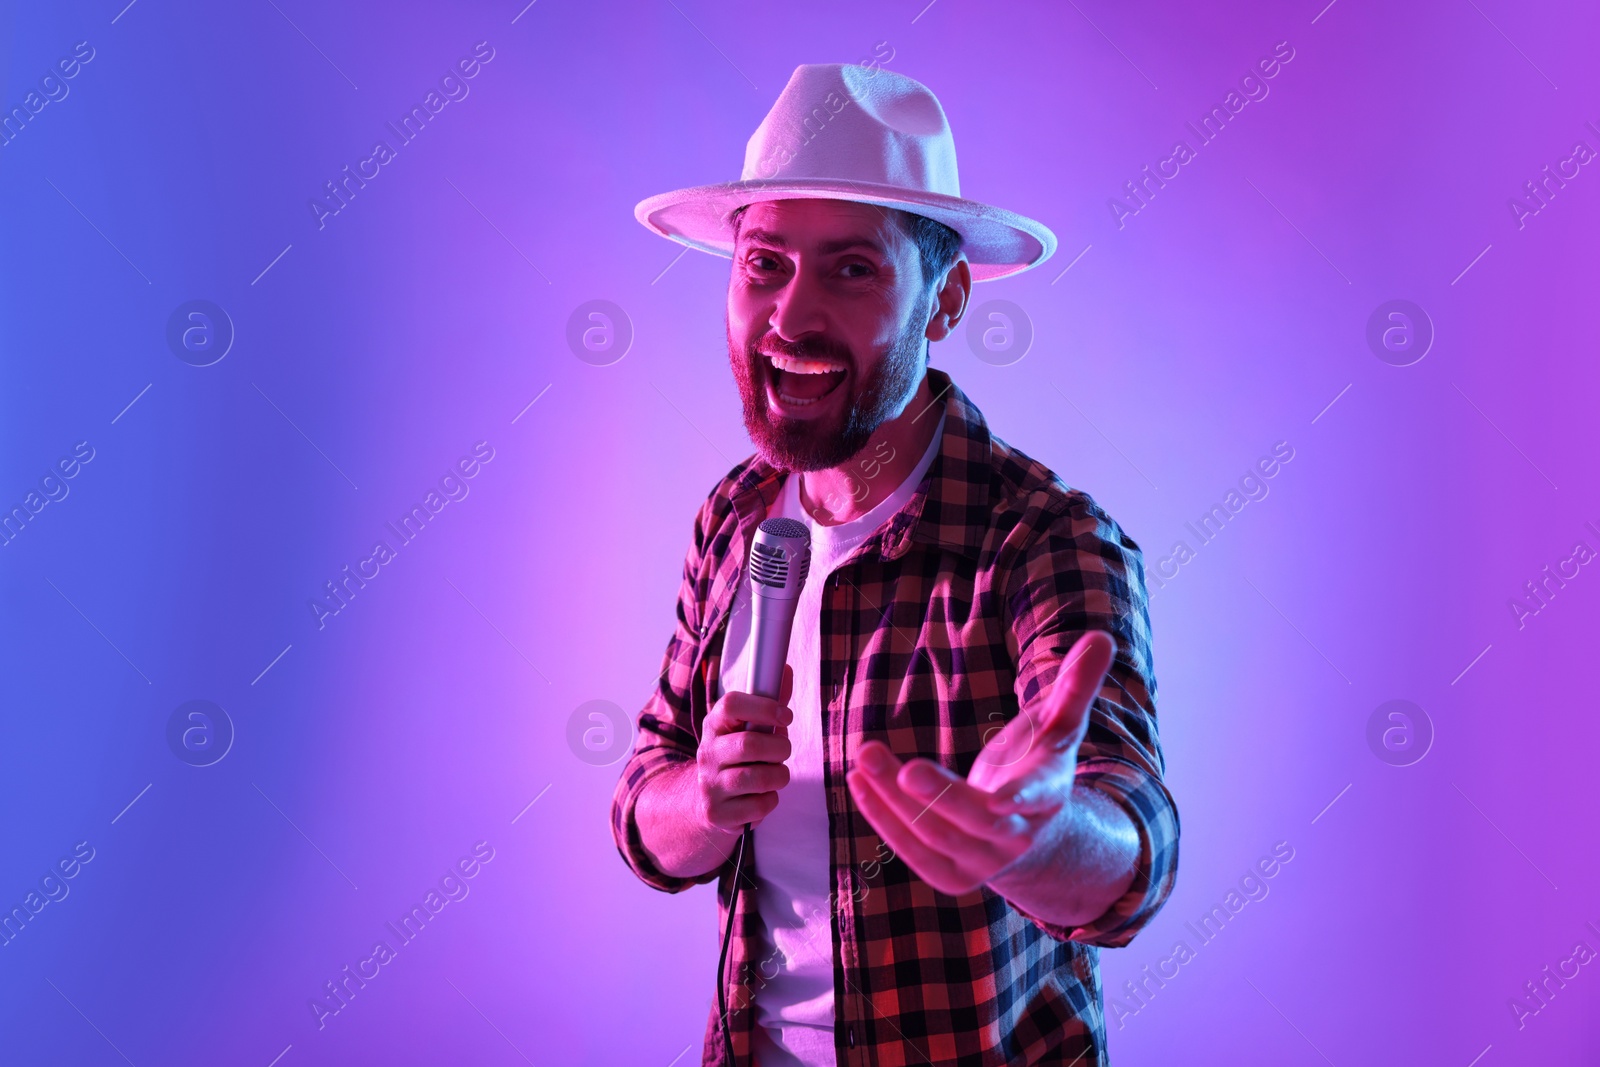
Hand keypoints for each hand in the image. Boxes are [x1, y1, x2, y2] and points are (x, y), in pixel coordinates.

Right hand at [694, 665, 794, 835]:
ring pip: (756, 777)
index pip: (730, 704)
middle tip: (783, 750)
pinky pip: (758, 806)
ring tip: (776, 773)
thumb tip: (784, 669)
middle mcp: (707, 753)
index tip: (785, 715)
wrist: (706, 800)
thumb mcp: (748, 728)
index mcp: (714, 725)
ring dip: (778, 775)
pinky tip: (762, 795)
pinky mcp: (717, 813)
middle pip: (749, 744)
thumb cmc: (737, 757)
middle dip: (779, 747)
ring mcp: (709, 785)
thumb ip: (769, 702)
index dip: (764, 707)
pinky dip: (770, 800)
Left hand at [845, 631, 1115, 895]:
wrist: (1035, 837)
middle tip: (907, 770)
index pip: (1036, 798)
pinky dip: (883, 818)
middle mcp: (1017, 836)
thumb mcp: (1060, 727)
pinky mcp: (951, 875)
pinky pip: (913, 851)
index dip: (1019, 797)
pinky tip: (860, 782)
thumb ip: (1077, 686)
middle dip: (941, 798)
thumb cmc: (1040, 766)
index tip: (998, 797)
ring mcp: (983, 862)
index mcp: (1048, 795)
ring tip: (867, 754)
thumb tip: (1102, 638)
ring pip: (936, 835)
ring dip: (895, 799)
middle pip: (978, 822)